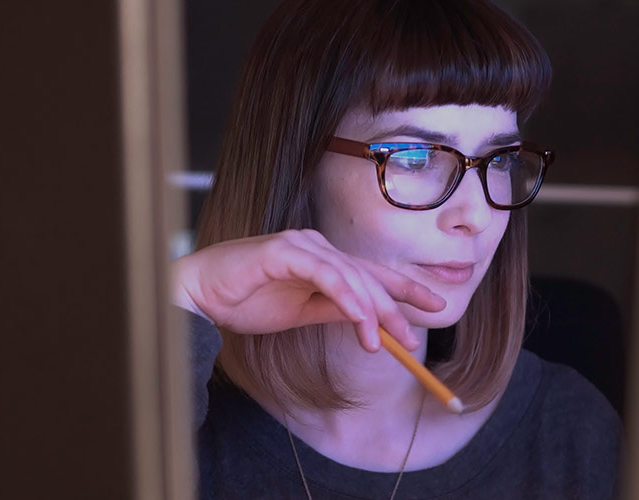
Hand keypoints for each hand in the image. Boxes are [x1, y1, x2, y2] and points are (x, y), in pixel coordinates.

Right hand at [172, 229, 445, 351]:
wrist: (201, 296)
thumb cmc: (245, 300)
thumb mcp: (301, 312)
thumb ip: (334, 311)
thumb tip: (370, 324)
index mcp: (324, 261)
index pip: (374, 274)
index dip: (407, 289)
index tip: (438, 306)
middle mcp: (318, 247)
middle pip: (369, 276)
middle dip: (396, 308)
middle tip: (413, 341)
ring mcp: (302, 246)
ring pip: (351, 276)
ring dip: (371, 311)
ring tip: (384, 342)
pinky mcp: (284, 250)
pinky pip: (325, 273)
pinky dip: (345, 296)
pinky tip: (360, 319)